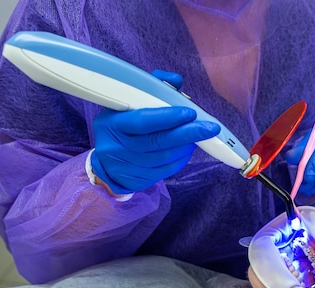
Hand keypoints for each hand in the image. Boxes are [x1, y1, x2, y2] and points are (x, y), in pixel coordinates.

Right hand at [90, 71, 219, 193]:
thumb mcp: (126, 105)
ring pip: (166, 157)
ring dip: (187, 145)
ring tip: (200, 136)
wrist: (104, 164)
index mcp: (114, 124)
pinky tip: (188, 149)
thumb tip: (176, 80)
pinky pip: (167, 170)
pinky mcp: (139, 180)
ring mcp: (129, 166)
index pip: (143, 121)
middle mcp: (119, 148)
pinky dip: (181, 158)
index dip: (168, 117)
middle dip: (188, 133)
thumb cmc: (120, 127)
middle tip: (210, 127)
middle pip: (159, 141)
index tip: (190, 112)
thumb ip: (151, 89)